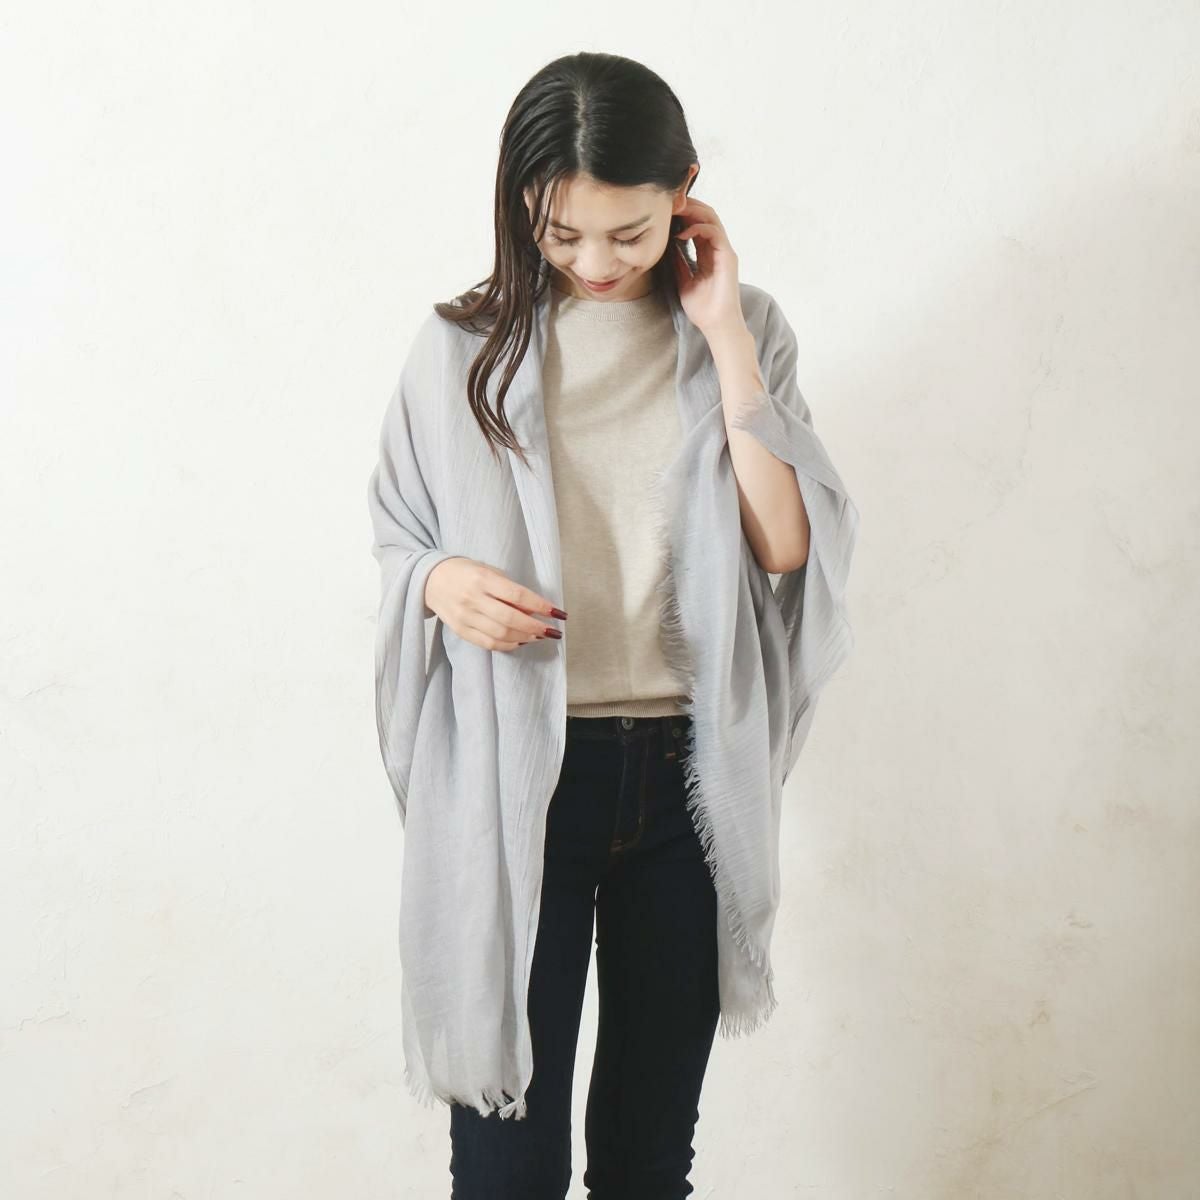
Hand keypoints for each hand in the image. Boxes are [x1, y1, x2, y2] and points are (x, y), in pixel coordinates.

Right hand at [425, 557, 566, 650]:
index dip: (540, 606)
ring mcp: (465, 617)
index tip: (558, 613)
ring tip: (538, 636)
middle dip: (536, 627)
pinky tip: (520, 641)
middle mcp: (473, 599)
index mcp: (482, 579)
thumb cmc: (465, 572)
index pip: (517, 595)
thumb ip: (509, 589)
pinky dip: (508, 645)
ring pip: (501, 634)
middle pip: (510, 619)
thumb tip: (534, 610)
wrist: (429, 580)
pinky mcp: (460, 631)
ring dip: (524, 638)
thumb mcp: (487, 570)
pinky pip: (488, 643)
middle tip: (552, 630)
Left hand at [670, 196, 746, 340]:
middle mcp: (718, 248)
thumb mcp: (683, 281)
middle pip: (706, 215)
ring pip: (711, 218)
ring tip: (674, 210)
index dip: (683, 214)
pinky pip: (714, 232)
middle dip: (688, 205)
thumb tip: (667, 246)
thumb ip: (679, 262)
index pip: (697, 224)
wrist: (716, 325)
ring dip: (693, 211)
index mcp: (708, 253)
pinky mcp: (728, 257)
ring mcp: (724, 251)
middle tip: (669, 202)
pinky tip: (681, 234)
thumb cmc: (702, 308)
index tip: (665, 211)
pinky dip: (698, 228)